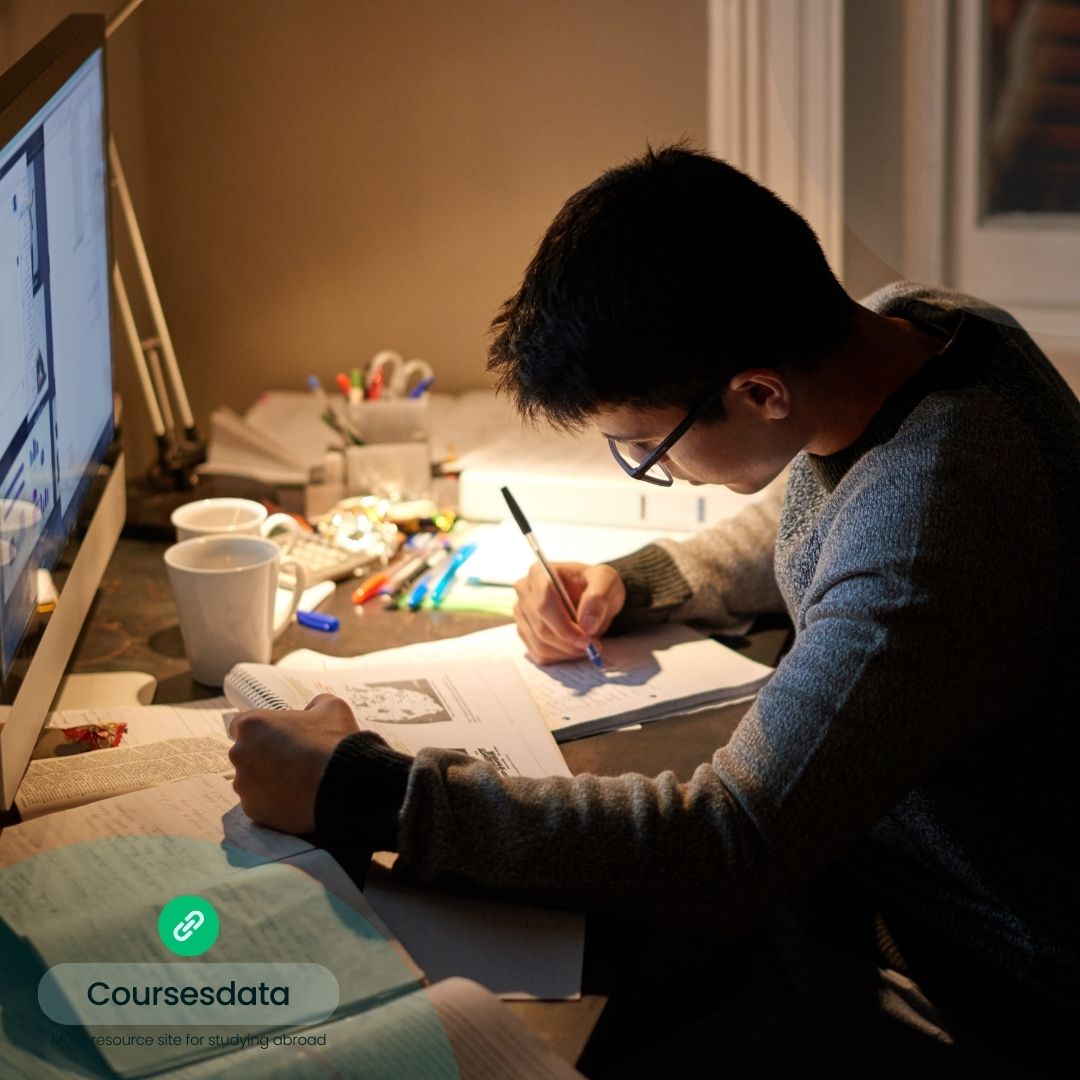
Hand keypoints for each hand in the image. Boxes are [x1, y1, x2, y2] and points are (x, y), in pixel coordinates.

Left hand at [228, 694, 358, 834]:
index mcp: (252, 725)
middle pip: (246, 754)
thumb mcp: (331, 707)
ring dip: (268, 780)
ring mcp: (244, 785)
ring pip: (251, 781)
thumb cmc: (335, 741)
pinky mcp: (253, 810)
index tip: (278, 737)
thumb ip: (313, 705)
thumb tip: (311, 711)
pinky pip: (260, 803)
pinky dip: (274, 801)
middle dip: (264, 756)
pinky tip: (297, 798)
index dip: (262, 731)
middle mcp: (240, 754)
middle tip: (292, 760)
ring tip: (297, 782)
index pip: (242, 725)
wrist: (346, 785)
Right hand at [513, 561, 625, 664]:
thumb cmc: (597, 585)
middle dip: (569, 642)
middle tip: (592, 645)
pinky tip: (575, 648)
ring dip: (567, 651)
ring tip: (587, 646)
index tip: (586, 638)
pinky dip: (560, 657)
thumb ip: (599, 596)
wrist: (594, 597)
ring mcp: (522, 613)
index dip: (564, 626)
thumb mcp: (607, 581)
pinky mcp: (525, 631)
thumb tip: (586, 623)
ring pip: (540, 644)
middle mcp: (524, 591)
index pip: (544, 604)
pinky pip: (539, 653)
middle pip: (541, 627)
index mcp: (539, 573)